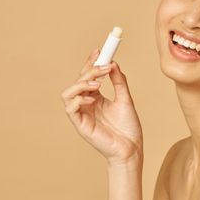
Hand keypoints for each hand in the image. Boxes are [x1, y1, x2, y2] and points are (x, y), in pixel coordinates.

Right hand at [61, 49, 142, 164]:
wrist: (131, 148)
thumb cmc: (129, 128)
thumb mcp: (125, 99)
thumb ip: (119, 81)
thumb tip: (114, 63)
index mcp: (96, 98)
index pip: (88, 76)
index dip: (91, 62)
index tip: (99, 50)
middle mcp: (86, 104)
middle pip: (78, 81)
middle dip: (89, 70)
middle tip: (104, 66)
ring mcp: (82, 114)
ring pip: (68, 93)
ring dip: (81, 84)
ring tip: (98, 83)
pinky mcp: (80, 125)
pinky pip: (70, 108)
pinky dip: (79, 99)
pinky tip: (93, 98)